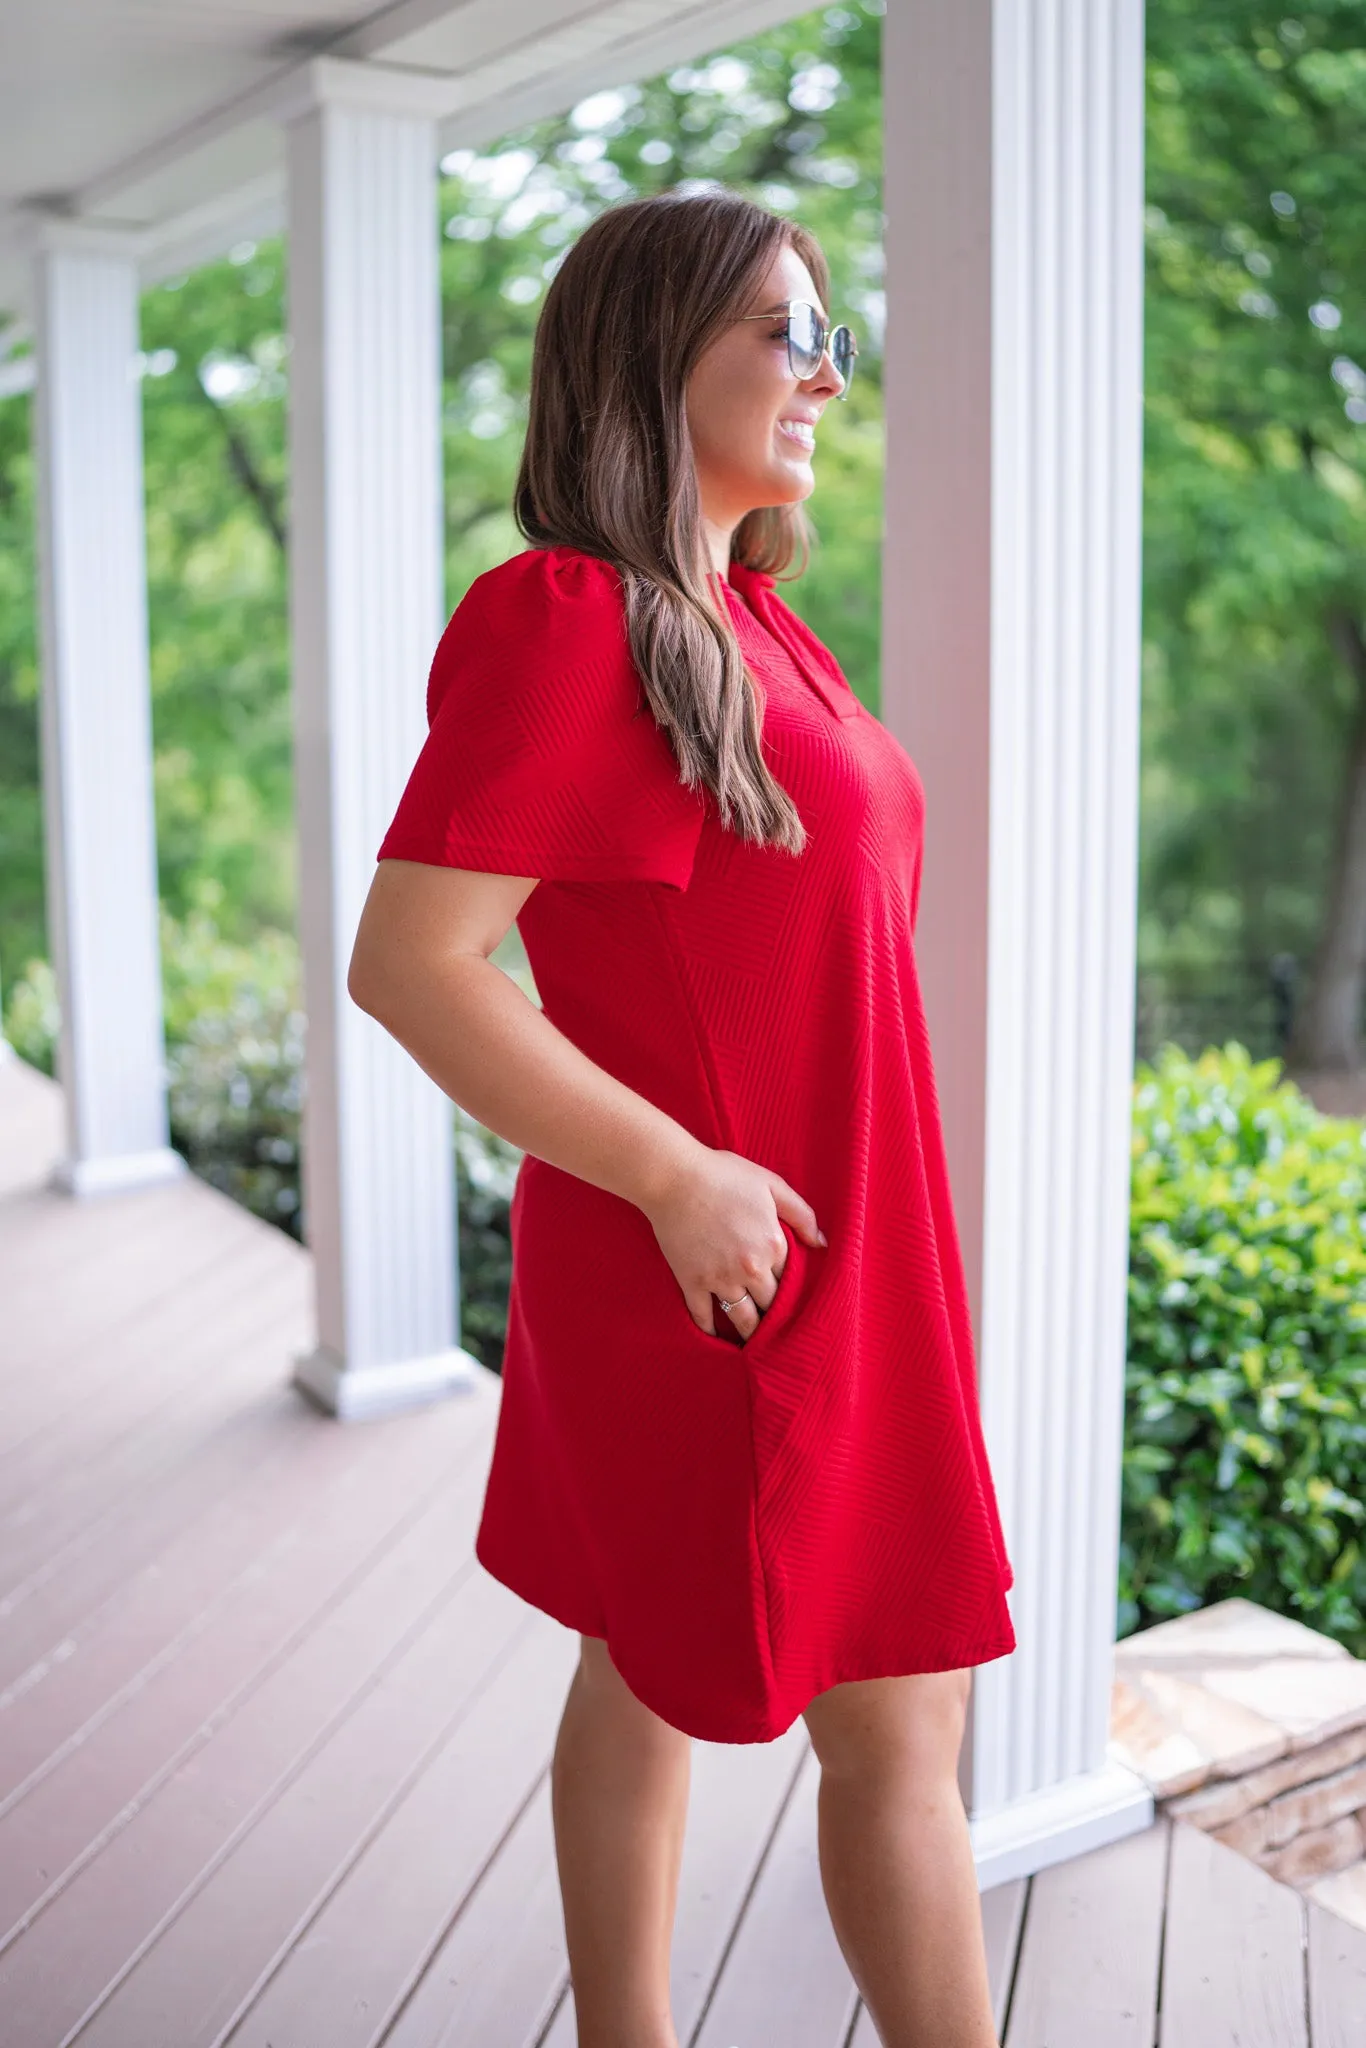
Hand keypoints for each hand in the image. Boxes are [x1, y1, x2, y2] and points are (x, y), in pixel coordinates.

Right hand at [638, 1147, 827, 1341]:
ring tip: (756, 1343)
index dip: (793, 1289)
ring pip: (743, 1318)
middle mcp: (750, 1269)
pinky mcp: (691, 1282)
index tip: (793, 1299)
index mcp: (773, 1245)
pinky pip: (703, 1316)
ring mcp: (719, 1279)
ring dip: (752, 1333)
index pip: (792, 1280)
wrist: (673, 1177)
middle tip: (780, 1328)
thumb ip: (802, 1214)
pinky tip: (717, 1338)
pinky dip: (711, 1331)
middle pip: (771, 1305)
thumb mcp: (772, 1185)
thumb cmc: (724, 1175)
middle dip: (776, 1316)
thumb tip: (822, 1244)